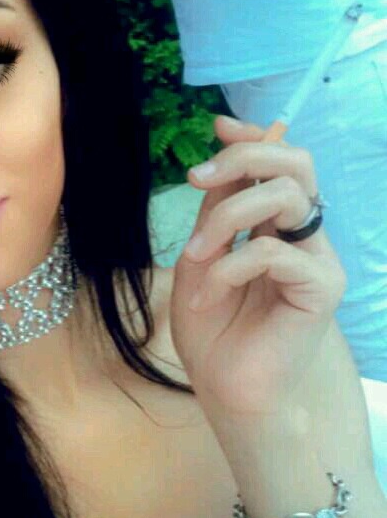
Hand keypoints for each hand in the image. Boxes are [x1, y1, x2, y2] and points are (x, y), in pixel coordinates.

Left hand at [170, 115, 346, 419]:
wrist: (228, 389)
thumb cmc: (214, 329)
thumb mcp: (202, 256)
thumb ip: (216, 206)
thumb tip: (221, 146)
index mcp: (276, 223)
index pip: (282, 160)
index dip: (254, 136)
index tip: (217, 128)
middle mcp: (303, 234)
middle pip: (297, 163)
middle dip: (244, 158)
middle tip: (199, 178)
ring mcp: (317, 259)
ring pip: (287, 196)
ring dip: (226, 217)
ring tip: (195, 255)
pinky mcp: (321, 287)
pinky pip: (272, 252)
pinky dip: (228, 267)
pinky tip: (208, 295)